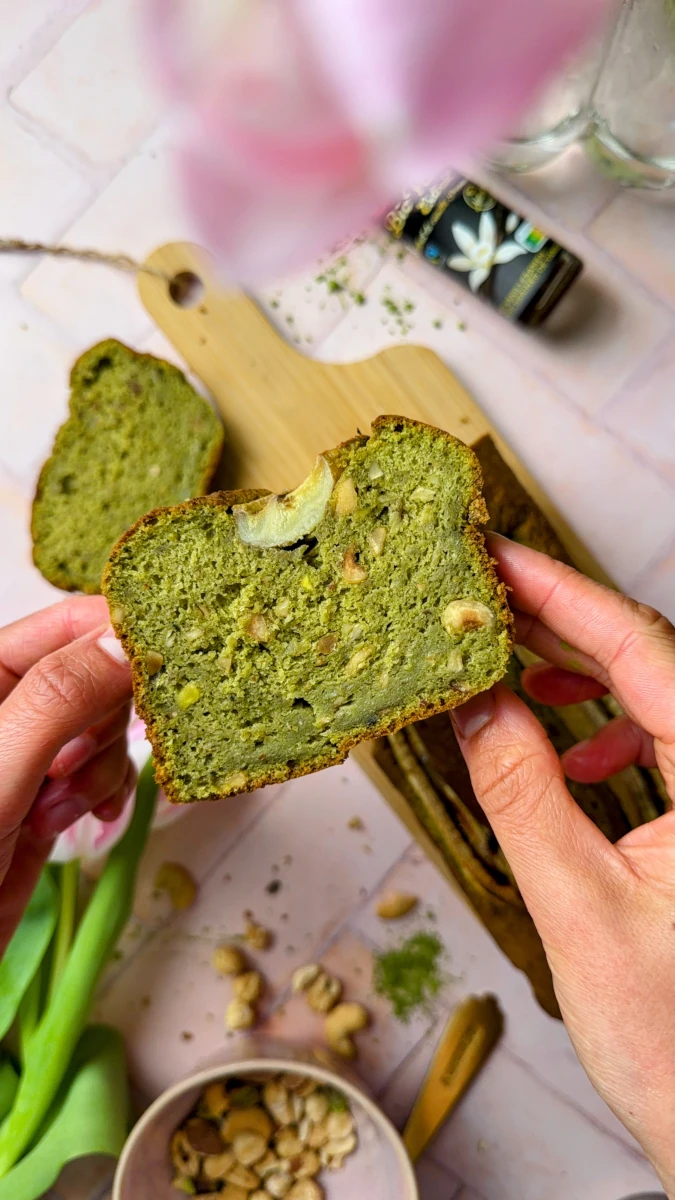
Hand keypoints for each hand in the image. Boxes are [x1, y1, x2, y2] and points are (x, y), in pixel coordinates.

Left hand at [0, 596, 133, 956]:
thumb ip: (59, 699)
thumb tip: (126, 643)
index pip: (70, 624)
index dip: (122, 635)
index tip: (171, 660)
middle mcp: (11, 705)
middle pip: (101, 674)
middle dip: (107, 721)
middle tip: (74, 765)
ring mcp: (31, 752)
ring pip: (109, 727)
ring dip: (103, 768)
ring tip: (59, 809)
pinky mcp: (49, 795)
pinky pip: (106, 773)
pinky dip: (109, 794)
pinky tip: (88, 819)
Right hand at [451, 534, 674, 1196]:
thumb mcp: (578, 908)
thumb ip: (520, 793)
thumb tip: (469, 702)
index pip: (642, 651)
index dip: (563, 594)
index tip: (497, 559)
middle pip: (653, 660)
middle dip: (565, 622)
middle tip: (485, 595)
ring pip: (660, 694)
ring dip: (586, 672)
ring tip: (514, 667)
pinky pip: (665, 742)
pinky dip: (611, 731)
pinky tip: (568, 755)